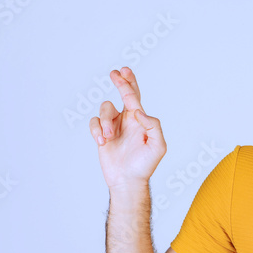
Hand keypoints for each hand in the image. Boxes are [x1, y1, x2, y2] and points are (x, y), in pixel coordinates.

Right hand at [89, 67, 166, 189]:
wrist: (129, 180)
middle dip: (119, 82)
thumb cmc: (145, 165)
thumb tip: (139, 111)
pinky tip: (102, 142)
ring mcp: (113, 126)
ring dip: (105, 122)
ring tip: (109, 137)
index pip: (135, 97)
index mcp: (141, 120)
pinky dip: (96, 130)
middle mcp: (127, 120)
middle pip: (122, 94)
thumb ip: (153, 126)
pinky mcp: (102, 135)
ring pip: (105, 109)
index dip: (129, 83)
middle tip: (115, 73)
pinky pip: (94, 123)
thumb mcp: (158, 146)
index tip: (123, 72)